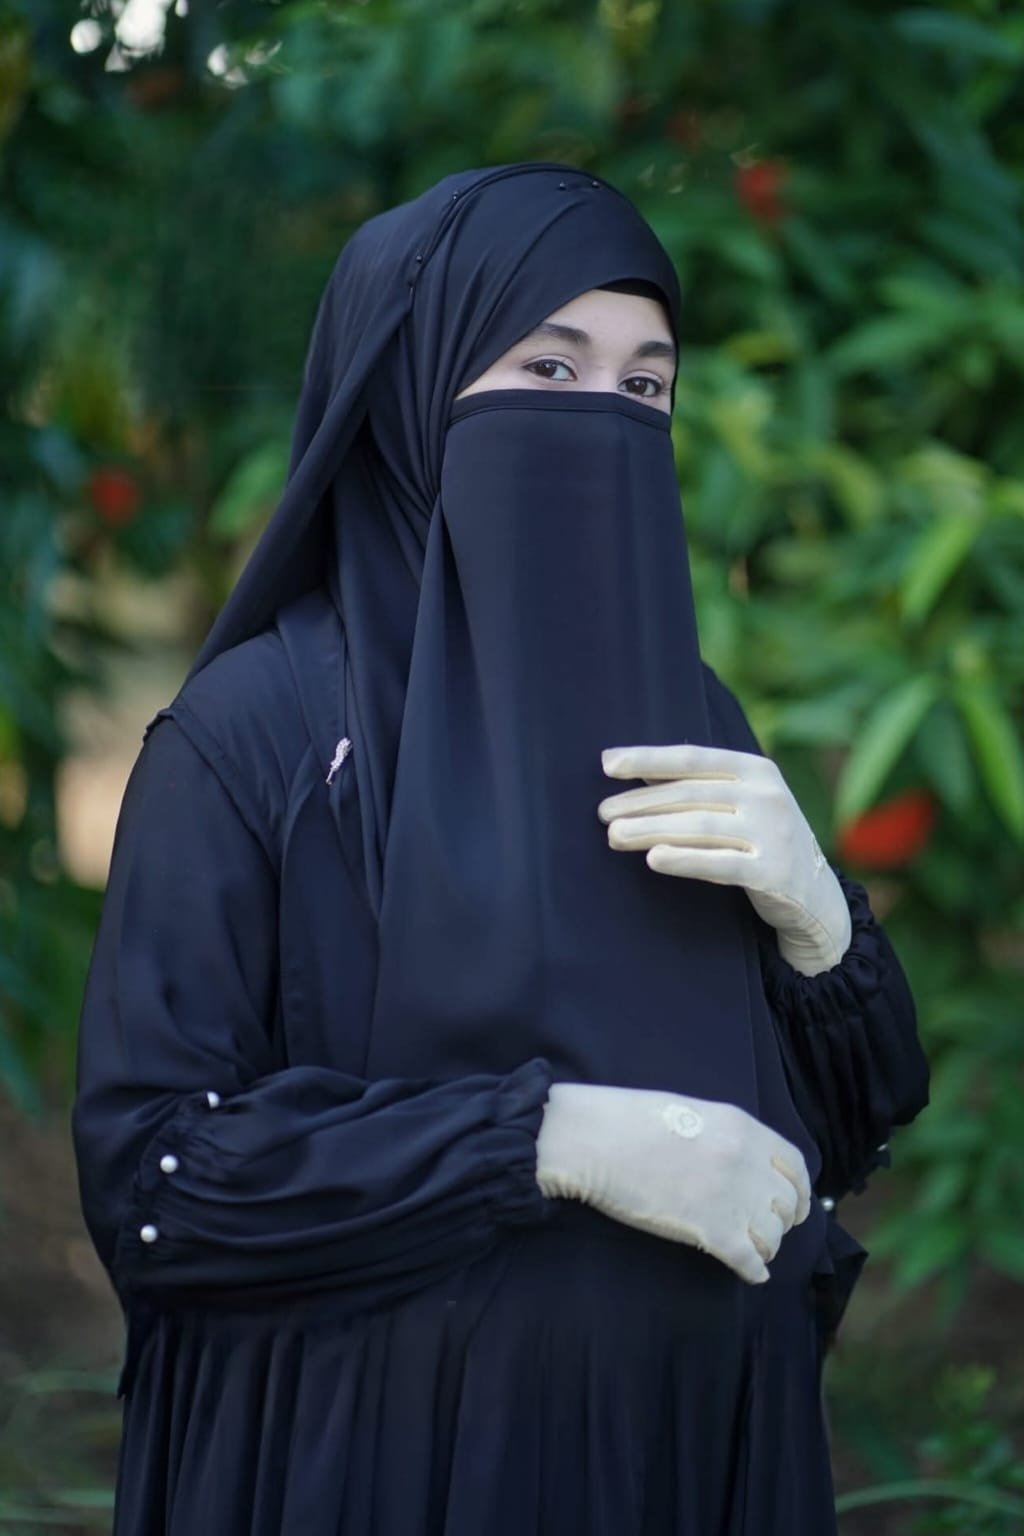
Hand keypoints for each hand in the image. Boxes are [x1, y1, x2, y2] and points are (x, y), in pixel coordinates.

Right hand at [535, 1082, 812, 1284]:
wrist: (594, 1141)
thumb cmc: (628, 1122)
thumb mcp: (691, 1113)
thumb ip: (723, 1136)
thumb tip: (738, 1163)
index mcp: (742, 1127)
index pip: (793, 1165)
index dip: (798, 1190)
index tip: (795, 1206)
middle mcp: (745, 1162)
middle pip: (785, 1203)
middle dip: (780, 1221)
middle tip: (767, 1230)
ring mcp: (731, 1197)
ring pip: (771, 1235)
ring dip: (765, 1246)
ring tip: (751, 1250)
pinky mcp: (711, 1231)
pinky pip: (750, 1260)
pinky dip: (754, 1271)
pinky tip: (749, 1273)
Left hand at [598, 743, 851, 976]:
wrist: (816, 896)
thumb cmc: (762, 842)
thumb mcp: (742, 804)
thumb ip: (698, 787)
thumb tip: (632, 772)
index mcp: (757, 769)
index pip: (692, 758)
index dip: (647, 759)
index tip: (607, 765)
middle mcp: (768, 796)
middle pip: (690, 795)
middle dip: (640, 803)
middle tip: (602, 814)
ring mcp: (773, 834)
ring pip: (699, 827)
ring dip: (650, 830)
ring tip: (613, 836)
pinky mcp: (773, 873)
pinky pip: (719, 864)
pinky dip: (684, 859)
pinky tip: (653, 859)